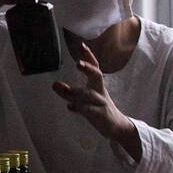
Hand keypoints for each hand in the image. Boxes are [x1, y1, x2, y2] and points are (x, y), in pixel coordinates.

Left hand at [52, 42, 142, 159]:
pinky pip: (90, 110)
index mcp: (98, 86)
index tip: (82, 46)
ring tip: (62, 89)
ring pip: (90, 94)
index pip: (95, 68)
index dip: (89, 57)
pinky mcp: (101, 115)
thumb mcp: (85, 100)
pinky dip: (80, 108)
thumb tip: (55, 85)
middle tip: (78, 63)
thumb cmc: (99, 110)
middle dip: (89, 69)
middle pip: (97, 76)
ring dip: (76, 91)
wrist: (117, 127)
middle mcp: (100, 92)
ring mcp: (101, 103)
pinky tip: (70, 106)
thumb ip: (69, 93)